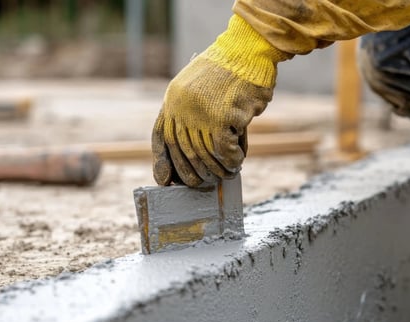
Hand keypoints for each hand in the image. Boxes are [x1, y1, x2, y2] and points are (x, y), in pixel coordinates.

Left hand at [152, 15, 289, 186]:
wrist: (247, 50)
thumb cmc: (230, 71)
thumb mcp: (200, 87)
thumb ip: (193, 112)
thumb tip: (197, 150)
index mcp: (173, 98)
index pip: (162, 136)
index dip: (163, 161)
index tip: (166, 180)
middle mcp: (182, 106)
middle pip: (183, 150)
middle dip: (191, 172)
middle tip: (200, 183)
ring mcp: (201, 112)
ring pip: (204, 153)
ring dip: (216, 169)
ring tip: (226, 174)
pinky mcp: (222, 117)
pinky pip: (224, 149)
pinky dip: (232, 159)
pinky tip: (238, 162)